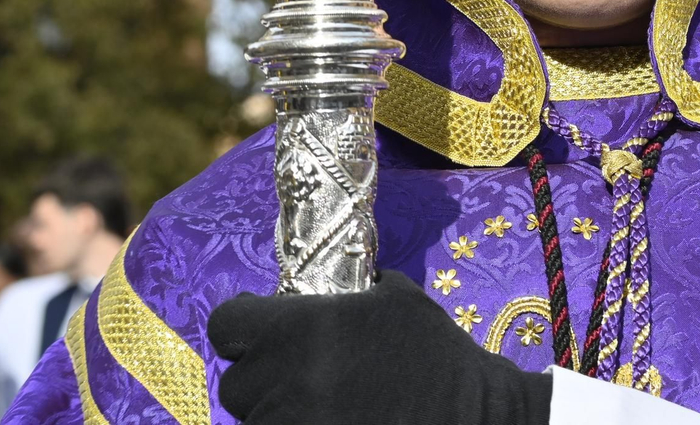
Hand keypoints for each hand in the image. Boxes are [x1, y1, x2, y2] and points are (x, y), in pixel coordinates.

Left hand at [208, 269, 550, 424]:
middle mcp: (284, 380)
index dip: (244, 329)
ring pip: (256, 421)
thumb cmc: (437, 356)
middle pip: (237, 383)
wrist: (472, 417)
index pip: (227, 324)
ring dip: (280, 413)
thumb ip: (349, 295)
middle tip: (304, 380)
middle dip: (265, 380)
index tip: (265, 335)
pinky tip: (334, 420)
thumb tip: (326, 289)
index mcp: (302, 328)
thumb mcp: (397, 301)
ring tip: (326, 406)